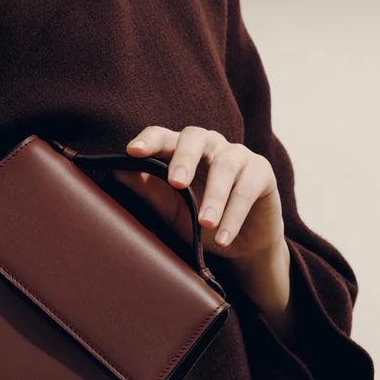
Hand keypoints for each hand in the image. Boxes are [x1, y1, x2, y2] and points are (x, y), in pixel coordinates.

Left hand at [112, 124, 285, 263]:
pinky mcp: (262, 172)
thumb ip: (148, 190)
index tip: (133, 152)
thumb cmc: (200, 221)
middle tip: (176, 182)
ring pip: (225, 166)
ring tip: (205, 224)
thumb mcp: (171, 209)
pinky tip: (224, 238)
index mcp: (182, 150)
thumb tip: (117, 171)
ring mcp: (237, 155)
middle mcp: (210, 145)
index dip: (150, 140)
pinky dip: (235, 215)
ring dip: (215, 197)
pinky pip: (247, 189)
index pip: (164, 136)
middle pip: (196, 137)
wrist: (241, 244)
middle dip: (185, 158)